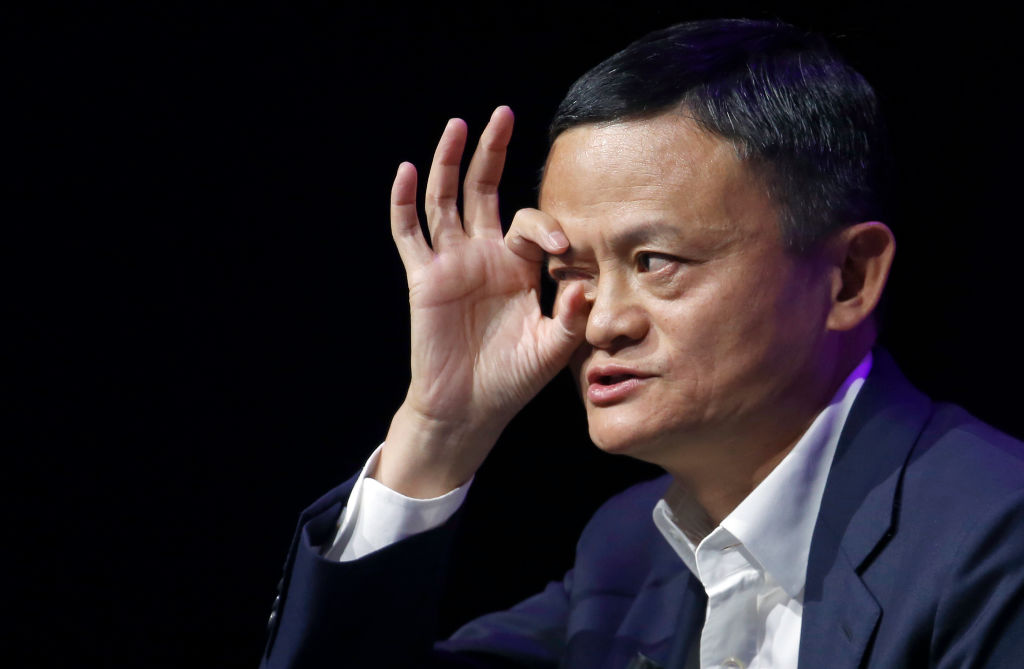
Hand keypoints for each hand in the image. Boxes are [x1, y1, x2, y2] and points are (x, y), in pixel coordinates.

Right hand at [378, 106, 588, 496]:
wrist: (470, 408)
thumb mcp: (552, 348)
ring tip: (458, 126)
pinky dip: (405, 203)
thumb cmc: (512, 379)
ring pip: (446, 201)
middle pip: (485, 191)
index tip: (567, 253)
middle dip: (493, 152)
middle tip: (502, 114)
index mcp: (518, 268)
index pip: (530, 224)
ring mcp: (451, 263)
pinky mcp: (423, 278)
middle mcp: (484, 256)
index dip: (549, 229)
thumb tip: (585, 284)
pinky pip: (409, 234)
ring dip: (450, 163)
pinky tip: (407, 171)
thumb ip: (571, 317)